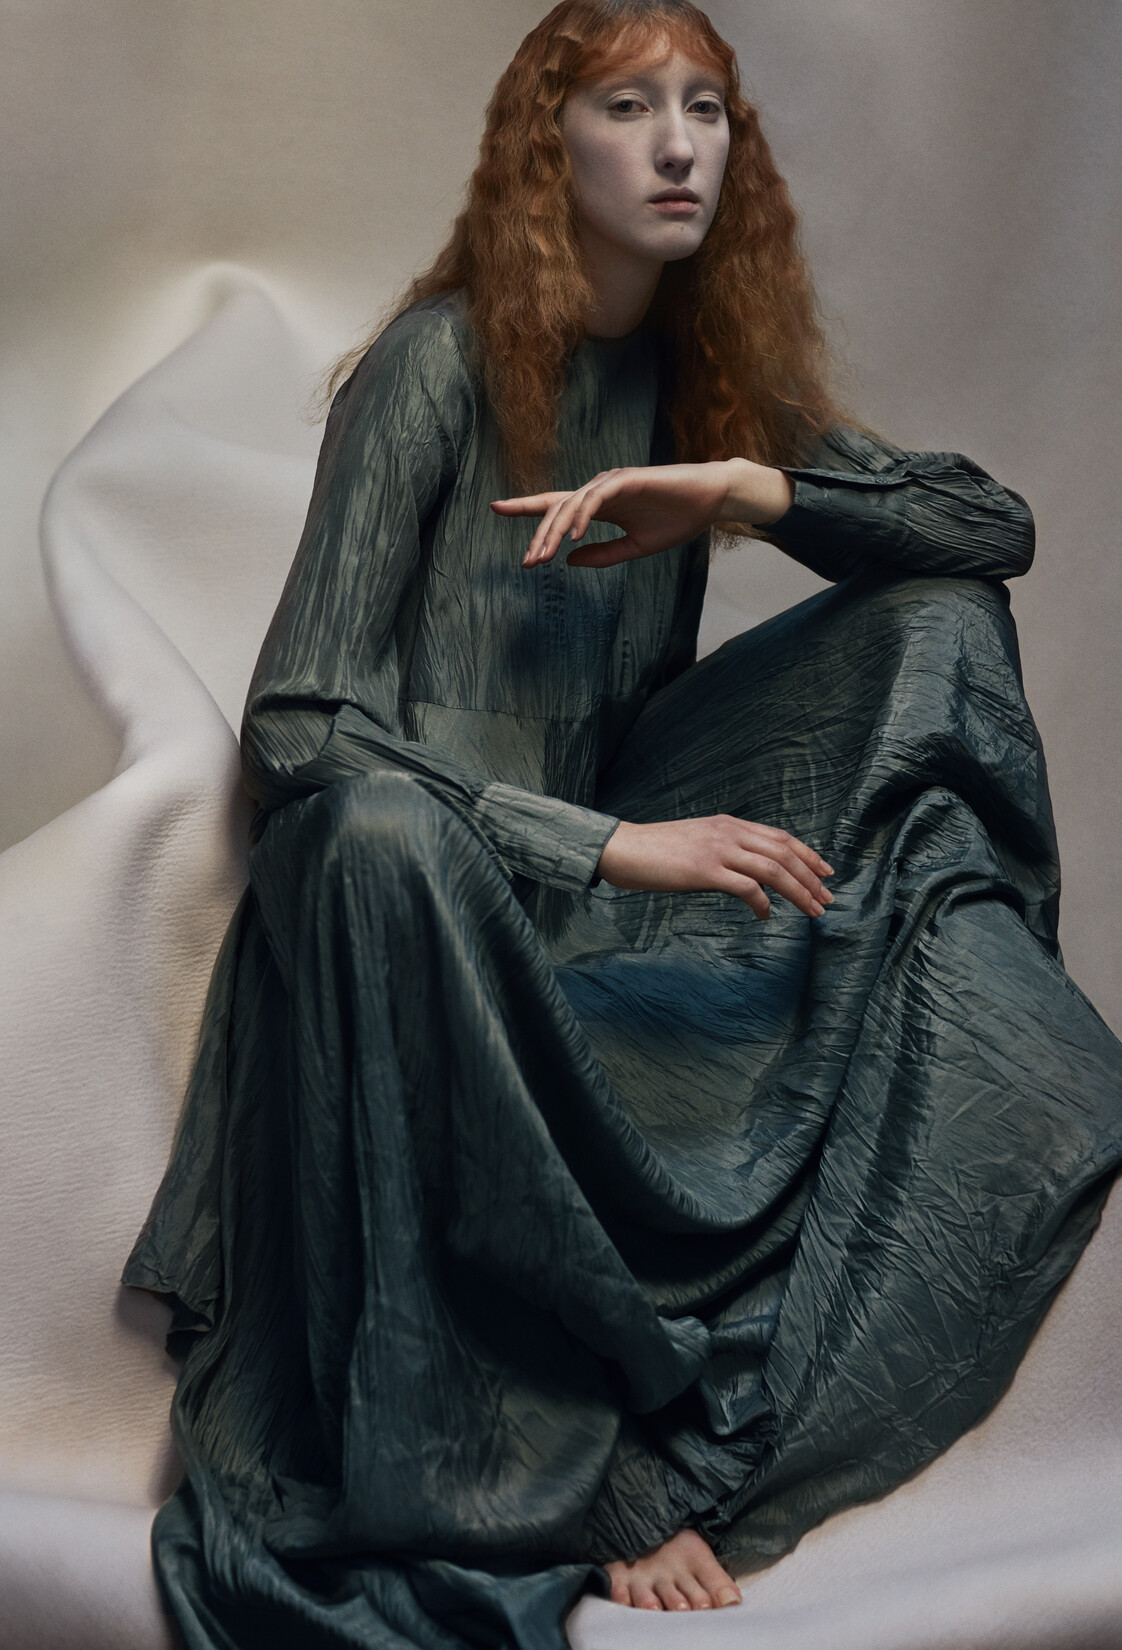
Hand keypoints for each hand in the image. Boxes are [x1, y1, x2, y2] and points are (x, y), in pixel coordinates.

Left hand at [490, 459, 792, 569]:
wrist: (710, 502)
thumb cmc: (676, 520)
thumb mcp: (635, 548)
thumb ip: (603, 555)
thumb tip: (569, 561)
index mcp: (599, 507)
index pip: (555, 506)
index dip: (525, 507)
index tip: (495, 509)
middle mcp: (600, 491)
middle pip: (557, 509)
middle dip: (539, 536)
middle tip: (527, 563)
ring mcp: (613, 483)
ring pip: (572, 505)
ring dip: (555, 532)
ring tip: (543, 556)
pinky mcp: (629, 480)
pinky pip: (598, 498)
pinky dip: (583, 515)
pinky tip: (574, 536)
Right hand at [597, 816, 833, 919]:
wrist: (623, 848)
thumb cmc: (656, 851)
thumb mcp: (698, 843)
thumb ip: (726, 853)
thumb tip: (751, 879)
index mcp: (729, 824)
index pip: (780, 837)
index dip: (807, 855)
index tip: (825, 873)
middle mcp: (729, 832)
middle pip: (784, 852)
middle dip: (810, 878)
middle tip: (826, 899)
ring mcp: (718, 849)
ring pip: (773, 868)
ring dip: (797, 892)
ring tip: (810, 911)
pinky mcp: (705, 870)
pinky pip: (747, 886)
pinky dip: (763, 903)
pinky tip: (766, 916)